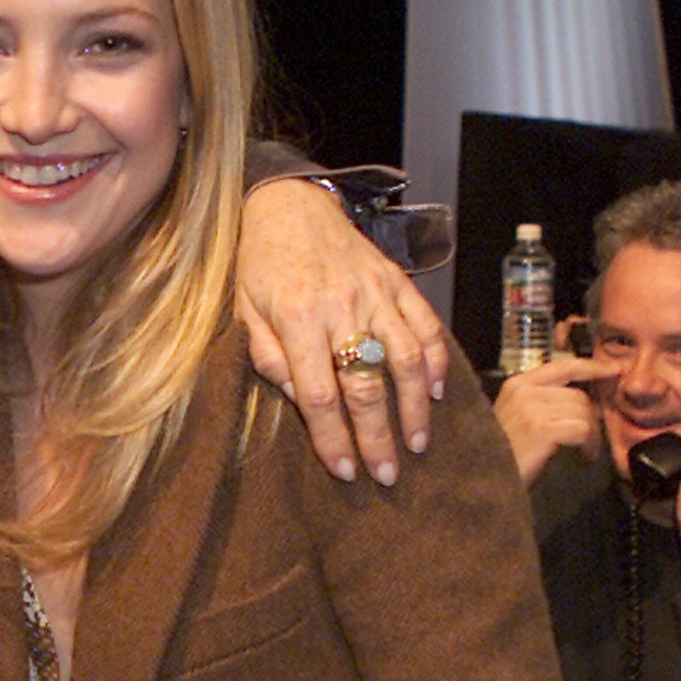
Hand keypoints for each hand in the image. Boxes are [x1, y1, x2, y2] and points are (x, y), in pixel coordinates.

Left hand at [236, 177, 448, 485]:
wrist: (290, 206)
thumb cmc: (261, 265)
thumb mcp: (244, 311)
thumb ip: (266, 356)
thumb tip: (295, 397)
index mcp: (297, 319)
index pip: (319, 395)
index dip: (333, 438)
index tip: (345, 471)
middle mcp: (341, 307)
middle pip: (366, 385)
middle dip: (378, 436)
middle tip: (386, 474)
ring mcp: (375, 293)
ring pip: (406, 358)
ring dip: (414, 407)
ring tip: (416, 443)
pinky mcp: (397, 281)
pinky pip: (426, 325)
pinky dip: (436, 361)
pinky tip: (434, 393)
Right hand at [492, 356, 604, 486]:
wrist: (483, 481)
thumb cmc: (503, 455)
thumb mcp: (517, 418)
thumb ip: (542, 401)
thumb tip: (585, 396)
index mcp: (517, 385)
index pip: (563, 366)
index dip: (591, 367)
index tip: (612, 369)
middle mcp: (523, 391)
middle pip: (578, 395)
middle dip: (592, 416)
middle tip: (590, 439)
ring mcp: (531, 408)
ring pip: (583, 412)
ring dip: (591, 434)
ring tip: (584, 451)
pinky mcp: (541, 428)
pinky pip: (582, 428)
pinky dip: (588, 444)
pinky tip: (582, 455)